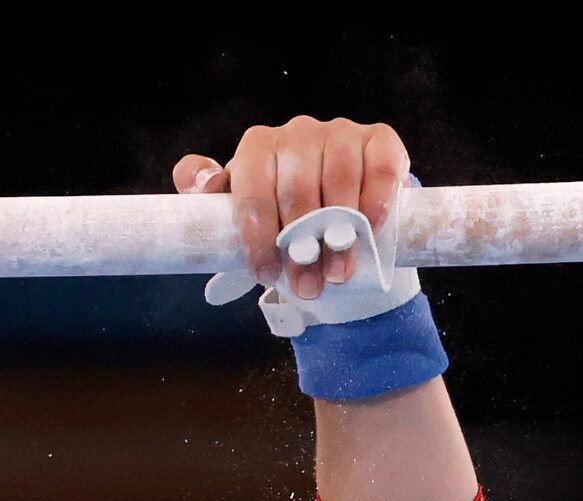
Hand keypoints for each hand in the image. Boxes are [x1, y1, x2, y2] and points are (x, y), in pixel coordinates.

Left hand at [173, 117, 410, 301]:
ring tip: (338, 273)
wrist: (330, 209)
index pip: (253, 189)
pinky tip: (372, 227)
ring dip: (340, 232)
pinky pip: (379, 164)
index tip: (266, 275)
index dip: (259, 236)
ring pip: (338, 179)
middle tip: (306, 286)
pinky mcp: (377, 138)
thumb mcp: (236, 214)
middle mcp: (296, 132)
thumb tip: (204, 186)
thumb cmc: (277, 216)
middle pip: (297, 190)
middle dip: (301, 246)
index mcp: (257, 148)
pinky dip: (376, 198)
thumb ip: (209, 204)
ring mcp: (339, 132)